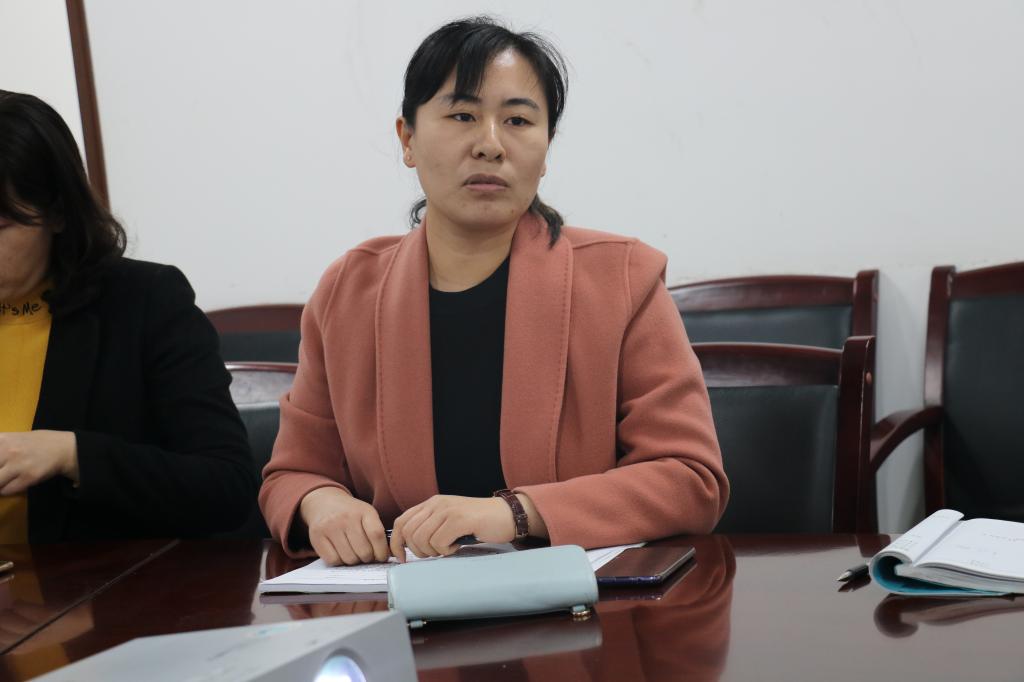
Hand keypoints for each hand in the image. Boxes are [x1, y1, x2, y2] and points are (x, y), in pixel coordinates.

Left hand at [0, 431, 78, 494]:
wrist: (63, 448)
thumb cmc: (35, 443)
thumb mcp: (11, 439)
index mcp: (2, 439)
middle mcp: (8, 451)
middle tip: (1, 475)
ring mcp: (18, 465)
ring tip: (4, 480)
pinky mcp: (28, 477)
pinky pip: (6, 490)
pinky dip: (4, 490)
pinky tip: (10, 484)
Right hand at [299, 487, 388, 565]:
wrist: (324, 503)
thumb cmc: (351, 514)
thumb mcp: (366, 514)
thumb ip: (377, 532)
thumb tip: (388, 555)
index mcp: (364, 511)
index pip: (376, 535)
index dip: (382, 551)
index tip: (382, 557)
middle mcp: (346, 517)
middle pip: (364, 551)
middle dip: (368, 558)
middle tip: (366, 555)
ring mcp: (330, 527)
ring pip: (349, 558)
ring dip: (354, 561)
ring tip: (353, 553)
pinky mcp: (317, 536)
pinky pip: (333, 560)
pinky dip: (340, 561)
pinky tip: (341, 553)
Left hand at [389, 494, 517, 561]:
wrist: (507, 515)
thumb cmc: (479, 522)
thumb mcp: (449, 520)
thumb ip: (430, 526)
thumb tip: (409, 546)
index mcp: (431, 503)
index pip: (401, 522)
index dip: (396, 543)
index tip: (401, 558)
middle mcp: (437, 504)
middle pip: (409, 533)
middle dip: (418, 551)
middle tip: (435, 553)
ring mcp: (448, 510)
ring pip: (422, 539)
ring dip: (433, 551)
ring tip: (448, 548)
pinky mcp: (459, 519)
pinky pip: (439, 542)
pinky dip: (446, 550)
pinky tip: (457, 545)